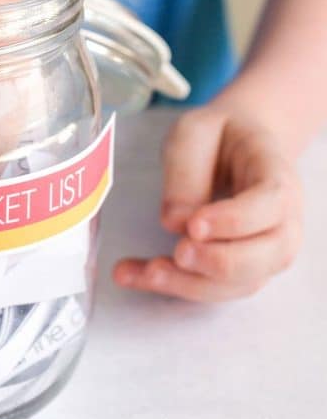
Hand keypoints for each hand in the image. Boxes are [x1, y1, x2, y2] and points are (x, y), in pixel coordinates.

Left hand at [113, 105, 303, 301]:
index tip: (195, 225)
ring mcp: (268, 250)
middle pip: (265, 257)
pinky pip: (215, 287)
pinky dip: (176, 286)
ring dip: (190, 284)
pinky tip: (136, 275)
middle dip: (218, 262)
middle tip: (177, 253)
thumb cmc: (220, 134)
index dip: (234, 220)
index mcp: (278, 176)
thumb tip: (174, 223)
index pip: (269, 205)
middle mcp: (283, 221)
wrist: (239, 143)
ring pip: (239, 282)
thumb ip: (185, 171)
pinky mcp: (243, 269)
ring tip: (145, 272)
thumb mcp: (195, 131)